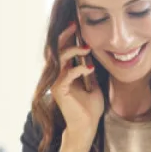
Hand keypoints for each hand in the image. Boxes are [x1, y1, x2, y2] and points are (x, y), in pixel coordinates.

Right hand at [52, 22, 103, 151]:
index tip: (77, 25)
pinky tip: (90, 68)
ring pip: (60, 59)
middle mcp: (58, 75)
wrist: (87, 126)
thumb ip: (89, 71)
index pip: (63, 50)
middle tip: (74, 25)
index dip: (68, 37)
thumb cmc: (90, 108)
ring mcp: (57, 82)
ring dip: (73, 50)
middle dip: (65, 36)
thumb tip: (91, 57)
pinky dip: (79, 69)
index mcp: (65, 73)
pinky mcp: (59, 90)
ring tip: (86, 48)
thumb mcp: (93, 85)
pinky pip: (67, 74)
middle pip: (57, 50)